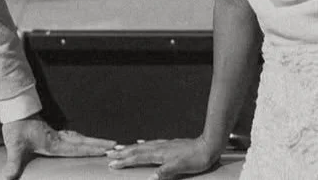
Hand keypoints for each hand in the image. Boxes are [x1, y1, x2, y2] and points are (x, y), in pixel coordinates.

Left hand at [1, 114, 116, 179]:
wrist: (15, 111)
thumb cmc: (16, 128)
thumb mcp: (14, 146)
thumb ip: (13, 163)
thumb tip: (8, 178)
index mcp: (54, 143)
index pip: (76, 148)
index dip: (91, 150)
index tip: (106, 151)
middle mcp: (58, 139)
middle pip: (83, 142)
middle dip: (100, 144)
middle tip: (116, 146)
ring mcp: (57, 135)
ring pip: (80, 139)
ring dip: (93, 142)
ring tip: (108, 145)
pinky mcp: (53, 134)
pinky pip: (73, 138)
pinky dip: (83, 141)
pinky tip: (84, 142)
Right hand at [105, 137, 219, 178]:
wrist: (208, 146)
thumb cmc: (196, 158)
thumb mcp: (181, 168)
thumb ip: (165, 172)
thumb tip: (150, 178)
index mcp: (160, 154)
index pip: (138, 157)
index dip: (124, 161)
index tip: (112, 163)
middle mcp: (159, 148)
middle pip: (136, 150)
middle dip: (122, 153)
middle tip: (109, 154)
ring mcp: (164, 145)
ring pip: (142, 146)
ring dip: (130, 148)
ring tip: (120, 148)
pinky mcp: (169, 144)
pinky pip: (151, 143)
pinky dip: (143, 144)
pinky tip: (141, 142)